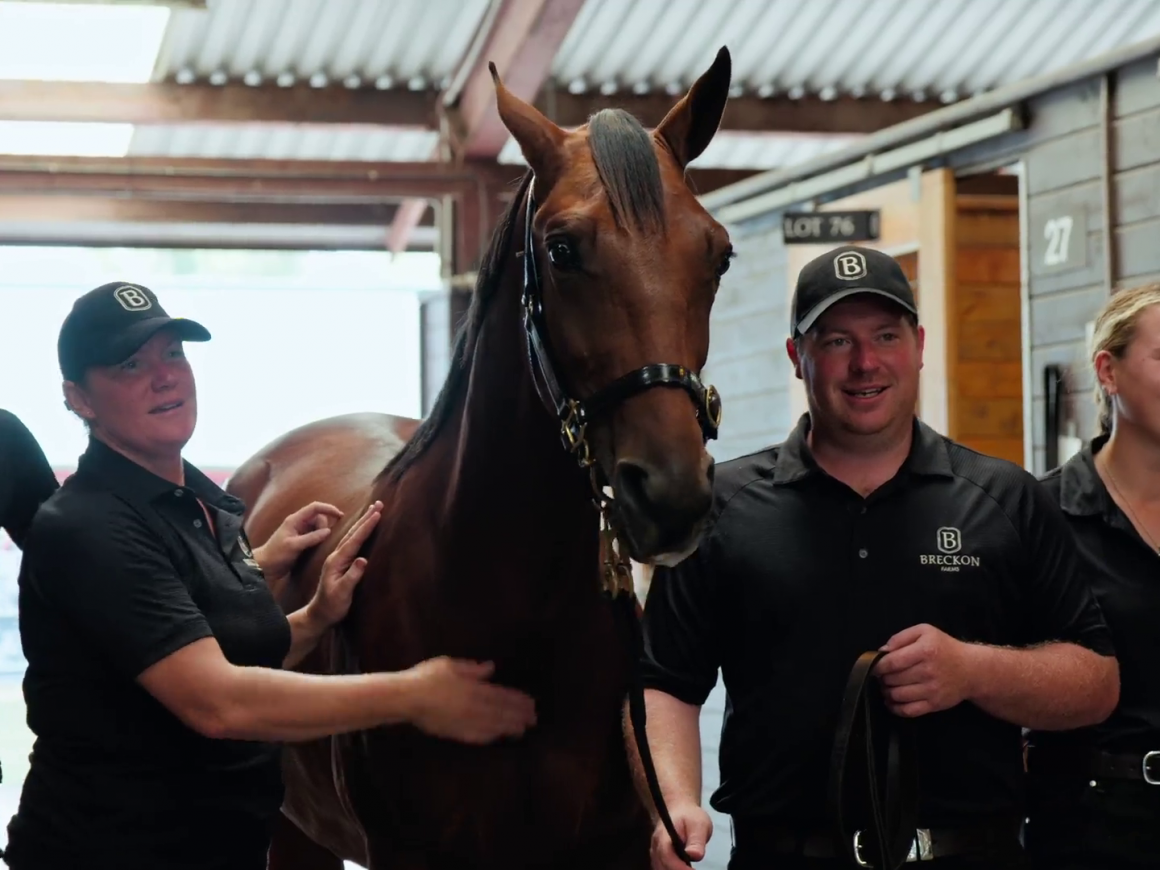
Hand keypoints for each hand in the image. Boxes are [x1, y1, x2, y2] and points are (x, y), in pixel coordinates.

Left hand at [255, 500, 345, 581]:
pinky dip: (320, 538)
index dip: (328, 508)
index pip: (315, 507)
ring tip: (320, 545)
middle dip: (325, 525)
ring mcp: (300, 532)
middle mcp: (298, 523)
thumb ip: (311, 537)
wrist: (264, 567)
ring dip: (322, 532)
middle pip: (318, 517)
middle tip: (323, 539)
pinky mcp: (301, 541)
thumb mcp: (294, 546)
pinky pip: (315, 535)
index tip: (340, 515)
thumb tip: (328, 531)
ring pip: (318, 526)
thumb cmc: (276, 555)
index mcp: (295, 520)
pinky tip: (319, 546)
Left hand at [307, 501, 382, 629]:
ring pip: (352, 536)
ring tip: (373, 511)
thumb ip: (352, 576)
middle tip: (378, 503)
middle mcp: (336, 556)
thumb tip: (363, 560)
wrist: (319, 614)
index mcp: (337, 561)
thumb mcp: (342, 593)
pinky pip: (351, 543)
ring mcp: (337, 559)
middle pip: (353, 533)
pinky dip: (359, 533)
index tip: (377, 513)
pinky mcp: (340, 563)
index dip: (366, 526)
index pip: (354, 540)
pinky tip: (362, 530)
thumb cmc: (332, 606)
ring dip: (363, 522)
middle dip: (366, 518)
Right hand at [403, 657, 536, 744]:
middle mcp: (473, 707)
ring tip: (522, 729)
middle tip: (534, 719)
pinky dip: (491, 736)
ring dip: (509, 728)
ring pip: (492, 726)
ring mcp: (465, 722)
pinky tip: (497, 736)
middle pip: (501, 712)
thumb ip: (472, 669)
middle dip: (519, 715)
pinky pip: (477, 736)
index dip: (518, 701)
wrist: (405, 699)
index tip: (531, 703)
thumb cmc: (426, 677)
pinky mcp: (455, 733)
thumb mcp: (450, 665)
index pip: (502, 696)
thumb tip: (491, 668)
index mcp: (474, 688)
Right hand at [651, 803, 710, 868]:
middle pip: (662, 866)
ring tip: (689, 868)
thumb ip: (696, 841)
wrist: (680, 810)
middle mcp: (656, 846)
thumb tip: (695, 856)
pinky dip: (671, 869)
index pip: (667, 856)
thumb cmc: (690, 817)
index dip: (678, 867)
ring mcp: (655, 853)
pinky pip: (662, 868)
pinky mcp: (659, 858)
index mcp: (664, 836)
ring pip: (660, 869)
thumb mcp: (699, 825)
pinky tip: (684, 868)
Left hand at [872, 623, 974, 717]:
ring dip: (887, 692)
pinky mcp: (934, 705)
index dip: (877, 666)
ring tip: (888, 686)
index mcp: (924, 651)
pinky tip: (892, 701)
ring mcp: (931, 690)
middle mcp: (928, 672)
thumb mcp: (924, 631)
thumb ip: (901, 637)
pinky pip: (908, 711)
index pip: (892, 662)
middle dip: (882, 678)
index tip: (874, 667)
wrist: (971, 669)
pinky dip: (895, 708)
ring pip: (897, 695)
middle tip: (883, 676)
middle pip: (892, 679)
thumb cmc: (945, 647)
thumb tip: (882, 652)